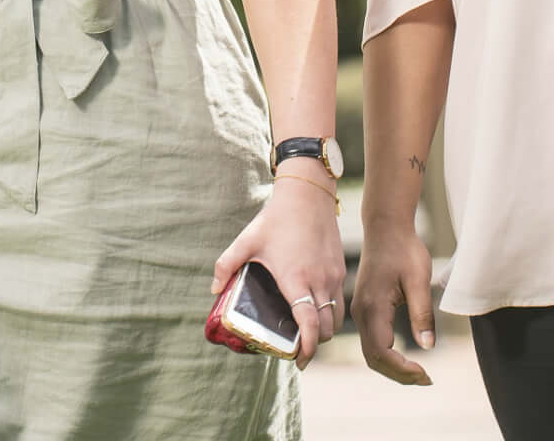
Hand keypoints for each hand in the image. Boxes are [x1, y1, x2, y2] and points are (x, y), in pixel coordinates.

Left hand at [211, 174, 346, 366]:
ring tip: (308, 332)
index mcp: (296, 279)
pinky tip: (316, 308)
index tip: (299, 360)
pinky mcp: (340, 267)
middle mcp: (319, 280)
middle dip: (315, 344)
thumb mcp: (247, 241)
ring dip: (325, 329)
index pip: (310, 324)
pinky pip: (340, 299)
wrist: (307, 193)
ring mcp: (333, 275)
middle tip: (298, 348)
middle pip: (327, 328)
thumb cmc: (276, 218)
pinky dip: (331, 312)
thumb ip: (226, 265)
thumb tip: (213, 290)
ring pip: (337, 316)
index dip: (308, 348)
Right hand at [355, 219, 436, 384]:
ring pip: (372, 352)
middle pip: (373, 358)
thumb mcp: (419, 280)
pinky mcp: (365, 309)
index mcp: (373, 307)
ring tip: (420, 373)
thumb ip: (422, 314)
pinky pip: (373, 341)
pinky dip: (388, 356)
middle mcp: (361, 313)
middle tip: (427, 379)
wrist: (386, 227)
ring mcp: (361, 312)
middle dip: (399, 374)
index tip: (426, 373)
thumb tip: (428, 347)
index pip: (381, 352)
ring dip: (394, 367)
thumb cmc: (404, 249)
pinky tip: (406, 357)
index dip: (402, 369)